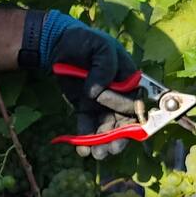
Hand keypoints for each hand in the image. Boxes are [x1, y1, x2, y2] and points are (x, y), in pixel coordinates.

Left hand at [19, 10, 138, 159]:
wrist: (58, 45)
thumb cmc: (85, 42)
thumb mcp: (100, 47)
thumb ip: (104, 66)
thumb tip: (96, 92)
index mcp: (129, 80)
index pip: (137, 103)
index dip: (134, 118)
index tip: (127, 130)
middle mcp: (119, 95)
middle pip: (123, 121)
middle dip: (118, 137)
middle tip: (111, 149)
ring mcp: (102, 103)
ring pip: (106, 127)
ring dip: (103, 143)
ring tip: (97, 154)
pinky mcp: (85, 108)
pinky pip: (88, 126)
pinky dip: (86, 138)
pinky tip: (82, 150)